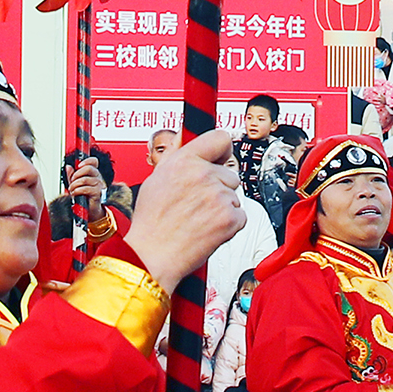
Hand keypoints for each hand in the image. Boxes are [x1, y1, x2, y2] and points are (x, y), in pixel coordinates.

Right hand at [124, 128, 246, 293]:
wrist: (152, 255)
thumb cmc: (152, 222)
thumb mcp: (156, 178)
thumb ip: (177, 155)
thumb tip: (187, 136)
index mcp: (184, 161)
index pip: (220, 138)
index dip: (221, 149)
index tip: (220, 157)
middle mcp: (203, 175)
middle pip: (229, 173)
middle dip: (218, 187)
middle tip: (198, 203)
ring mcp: (219, 197)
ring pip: (234, 196)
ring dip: (222, 207)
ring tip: (199, 219)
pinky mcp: (231, 219)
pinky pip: (240, 215)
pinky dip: (229, 225)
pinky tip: (208, 229)